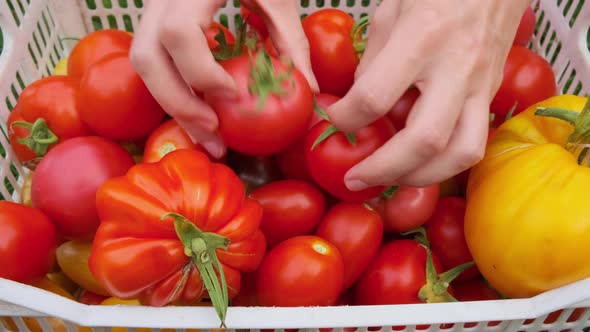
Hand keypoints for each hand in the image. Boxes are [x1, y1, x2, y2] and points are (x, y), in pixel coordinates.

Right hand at [130, 0, 317, 158]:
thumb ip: (292, 40)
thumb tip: (309, 90)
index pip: (179, 33)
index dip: (201, 72)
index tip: (233, 94)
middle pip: (147, 57)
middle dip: (178, 103)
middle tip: (214, 131)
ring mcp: (151, 9)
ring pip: (143, 64)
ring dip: (173, 105)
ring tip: (208, 136)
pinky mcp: (153, 21)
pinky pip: (152, 62)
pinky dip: (173, 91)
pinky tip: (199, 114)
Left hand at [325, 0, 530, 189]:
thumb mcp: (391, 12)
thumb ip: (372, 61)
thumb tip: (358, 104)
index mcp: (421, 39)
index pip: (373, 97)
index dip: (345, 119)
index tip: (332, 122)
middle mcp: (455, 68)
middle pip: (424, 140)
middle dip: (384, 169)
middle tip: (355, 179)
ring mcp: (479, 85)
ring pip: (460, 153)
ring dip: (421, 178)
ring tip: (390, 183)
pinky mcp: (490, 95)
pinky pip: (473, 144)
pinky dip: (445, 165)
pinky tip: (420, 166)